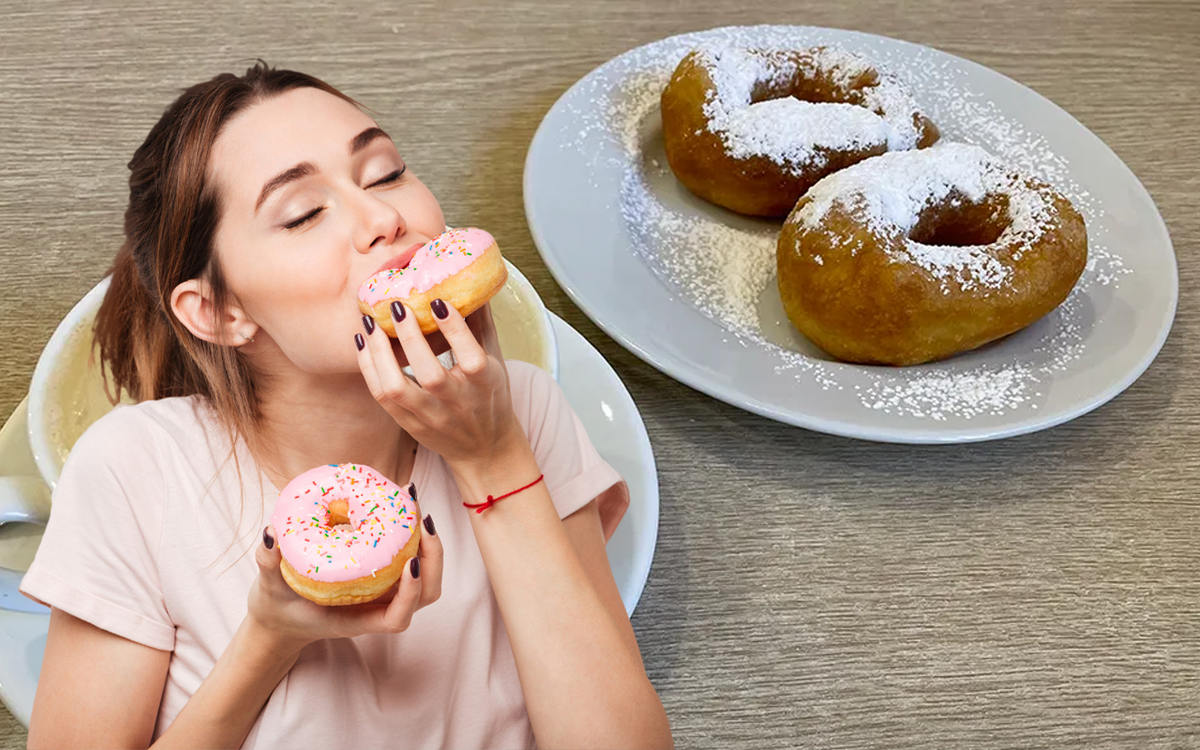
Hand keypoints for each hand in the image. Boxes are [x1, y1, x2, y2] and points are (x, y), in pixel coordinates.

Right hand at [246, 513, 443, 652]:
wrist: (281, 619)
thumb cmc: (278, 609)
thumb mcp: (267, 589)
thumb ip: (266, 565)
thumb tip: (271, 534)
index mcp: (355, 620)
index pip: (397, 619)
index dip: (411, 593)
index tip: (411, 563)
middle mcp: (376, 609)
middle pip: (424, 594)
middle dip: (432, 558)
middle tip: (422, 520)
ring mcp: (383, 594)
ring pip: (424, 577)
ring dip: (428, 543)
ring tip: (414, 505)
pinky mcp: (382, 578)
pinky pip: (408, 559)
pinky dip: (412, 536)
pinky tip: (399, 506)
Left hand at [356, 300, 523, 468]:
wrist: (485, 449)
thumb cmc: (491, 397)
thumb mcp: (496, 361)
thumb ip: (481, 324)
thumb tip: (472, 283)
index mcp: (484, 384)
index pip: (470, 357)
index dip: (454, 329)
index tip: (437, 301)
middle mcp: (457, 402)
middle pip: (430, 374)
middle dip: (410, 337)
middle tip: (396, 306)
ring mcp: (431, 416)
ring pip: (397, 388)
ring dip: (379, 353)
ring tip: (370, 324)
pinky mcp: (410, 425)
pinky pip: (381, 397)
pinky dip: (369, 368)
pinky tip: (363, 343)